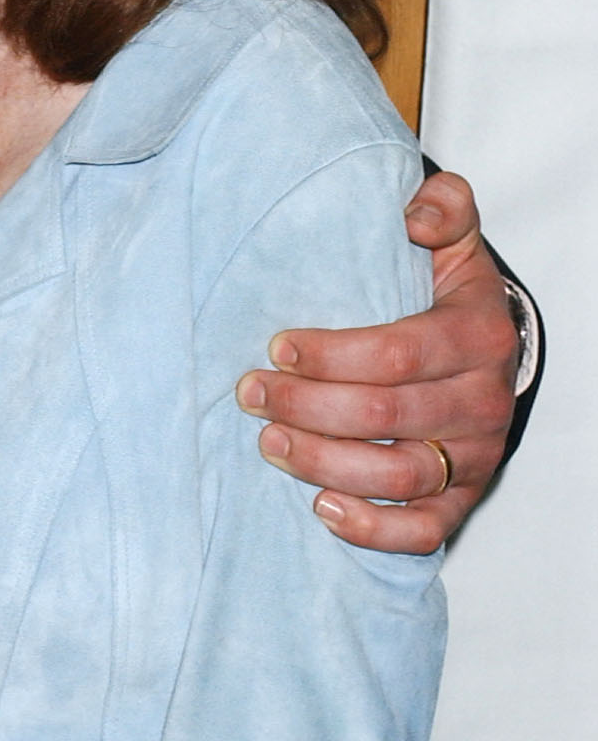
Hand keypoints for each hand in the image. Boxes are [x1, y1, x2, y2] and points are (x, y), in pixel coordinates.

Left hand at [235, 168, 517, 555]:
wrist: (489, 352)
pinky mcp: (463, 499)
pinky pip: (424, 530)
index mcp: (478, 334)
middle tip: (251, 393)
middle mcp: (484, 401)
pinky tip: (321, 507)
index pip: (399, 352)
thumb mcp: (450, 242)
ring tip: (268, 443)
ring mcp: (476, 456)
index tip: (275, 346)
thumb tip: (417, 214)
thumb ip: (442, 210)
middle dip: (308, 407)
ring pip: (398, 476)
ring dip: (324, 463)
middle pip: (388, 416)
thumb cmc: (446, 295)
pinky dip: (373, 529)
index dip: (331, 353)